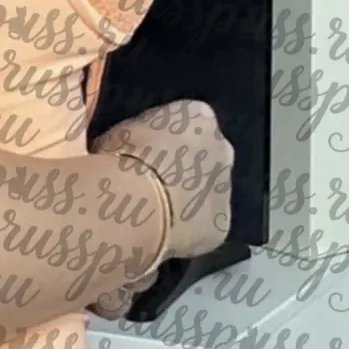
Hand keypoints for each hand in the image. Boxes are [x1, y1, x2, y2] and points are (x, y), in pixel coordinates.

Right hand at [87, 101, 233, 317]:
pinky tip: (164, 233)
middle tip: (154, 184)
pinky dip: (189, 228)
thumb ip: (140, 137)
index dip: (165, 140)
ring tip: (155, 213)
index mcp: (199, 115)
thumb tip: (133, 149)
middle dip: (185, 168)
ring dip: (188, 199)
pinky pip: (204, 223)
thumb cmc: (123, 156)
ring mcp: (225, 187)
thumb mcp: (122, 132)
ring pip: (207, 191)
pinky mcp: (221, 223)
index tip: (145, 154)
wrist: (138, 201)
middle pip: (205, 156)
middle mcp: (222, 147)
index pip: (187, 123)